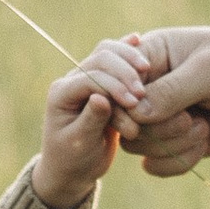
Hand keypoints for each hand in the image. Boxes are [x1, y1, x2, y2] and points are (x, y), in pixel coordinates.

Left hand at [34, 38, 152, 208]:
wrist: (72, 168)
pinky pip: (115, 60)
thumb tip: (101, 98)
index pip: (91, 78)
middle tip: (142, 94)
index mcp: (62, 93)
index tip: (134, 103)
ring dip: (129, 60)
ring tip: (148, 70)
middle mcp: (72, 80)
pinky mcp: (102, 82)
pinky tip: (138, 40)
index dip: (114, 86)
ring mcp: (88, 78)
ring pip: (108, 54)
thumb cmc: (73, 160)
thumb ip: (90, 120)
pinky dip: (126, 51)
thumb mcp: (81, 144)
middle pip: (101, 59)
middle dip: (124, 72)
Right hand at [113, 26, 209, 174]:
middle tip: (192, 119)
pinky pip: (157, 164)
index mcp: (153, 55)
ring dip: (170, 145)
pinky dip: (178, 162)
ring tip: (203, 129)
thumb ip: (170, 91)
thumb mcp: (209, 70)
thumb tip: (133, 114)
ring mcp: (166, 115)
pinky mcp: (179, 141)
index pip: (114, 83)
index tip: (142, 117)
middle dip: (157, 128)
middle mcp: (153, 85)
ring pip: (138, 145)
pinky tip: (204, 146)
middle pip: (124, 120)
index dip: (123, 105)